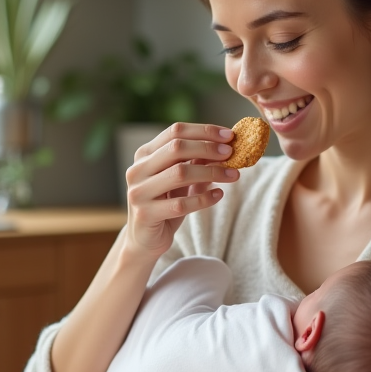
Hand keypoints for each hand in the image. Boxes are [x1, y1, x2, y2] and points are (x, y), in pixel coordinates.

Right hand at [123, 123, 239, 258]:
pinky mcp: (145, 214)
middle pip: (176, 148)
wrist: (145, 240)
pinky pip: (181, 203)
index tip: (229, 135)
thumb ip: (196, 163)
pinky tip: (218, 195)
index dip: (204, 131)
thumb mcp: (181, 181)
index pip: (175, 131)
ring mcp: (139, 192)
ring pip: (180, 173)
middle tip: (231, 153)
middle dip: (208, 148)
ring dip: (211, 172)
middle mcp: (137, 170)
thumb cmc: (165, 205)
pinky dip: (204, 198)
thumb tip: (225, 147)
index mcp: (144, 155)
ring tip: (233, 175)